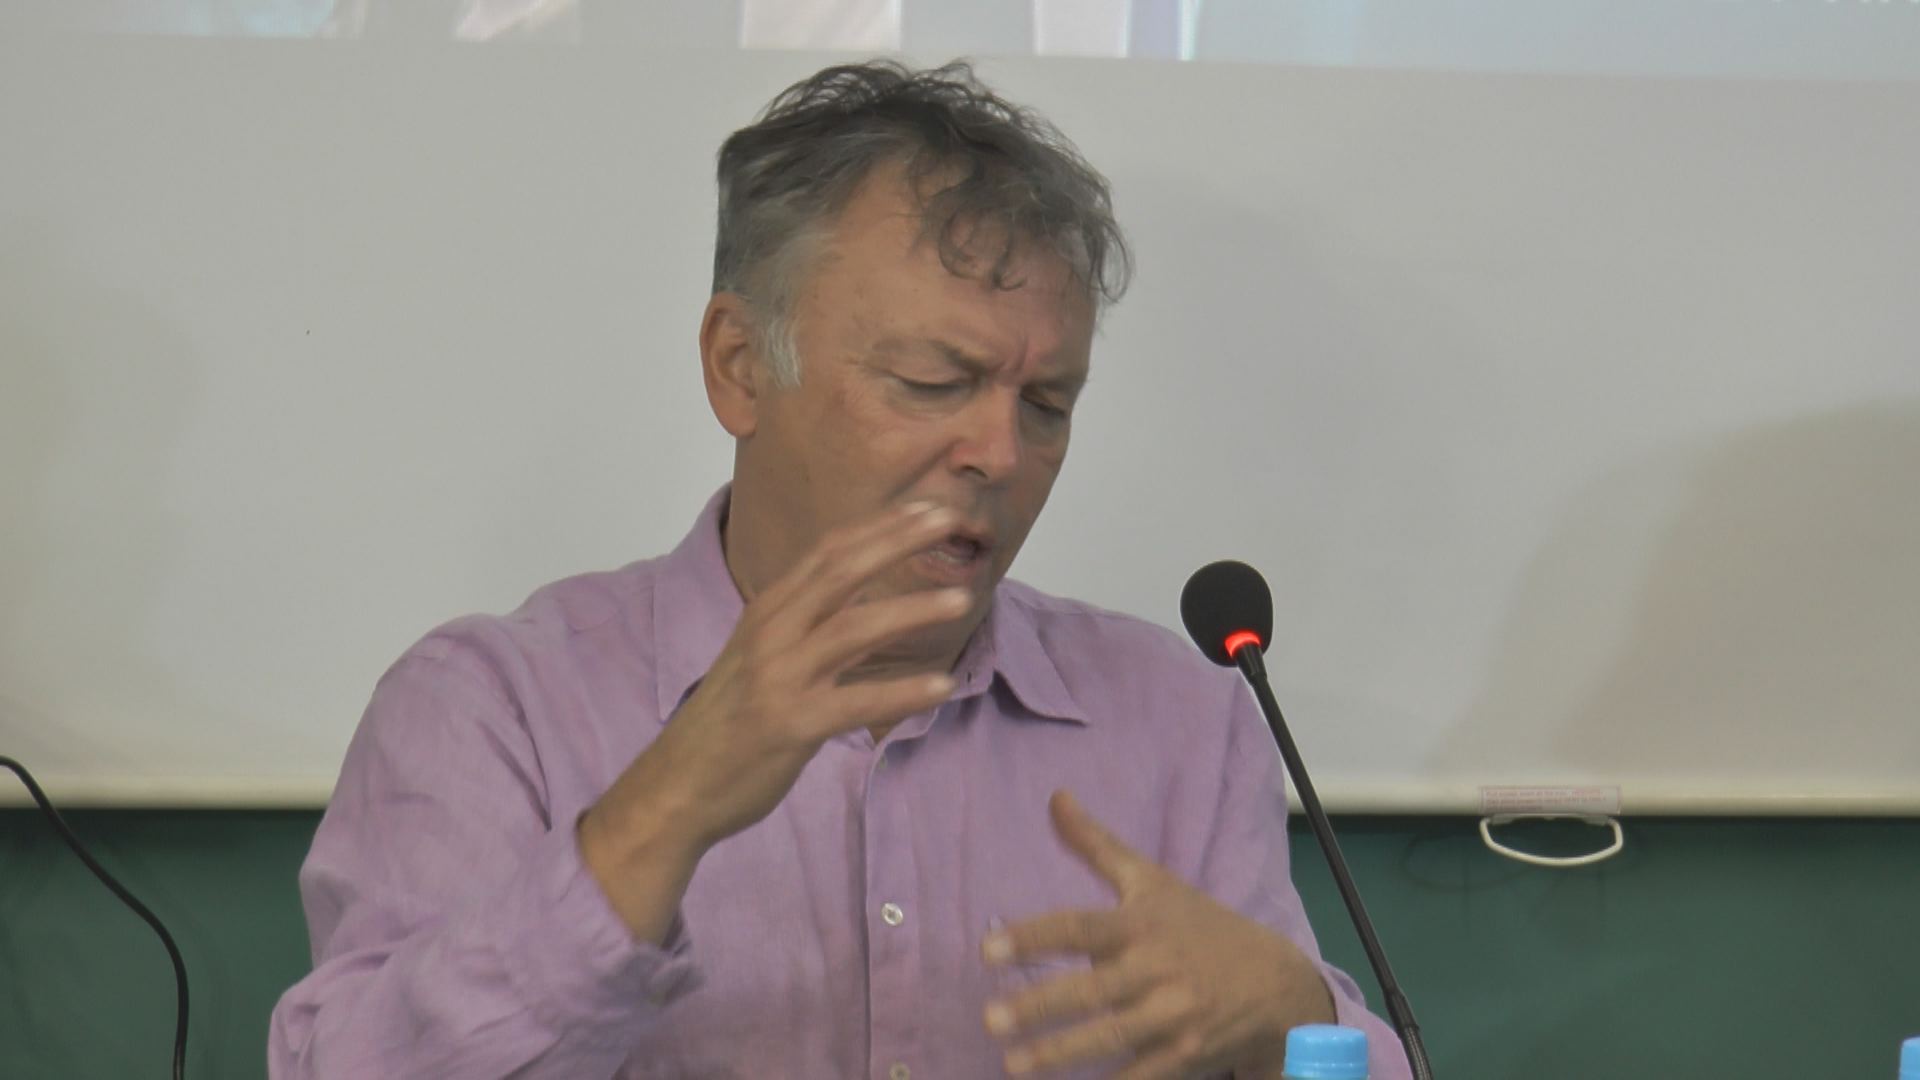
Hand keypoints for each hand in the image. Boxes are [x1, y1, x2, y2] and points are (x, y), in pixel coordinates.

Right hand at [580, 502, 972, 938]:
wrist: (676, 784)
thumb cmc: (728, 719)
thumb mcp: (763, 656)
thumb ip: (809, 626)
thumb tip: (866, 604)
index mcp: (768, 610)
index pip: (829, 552)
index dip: (880, 525)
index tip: (927, 507)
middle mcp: (771, 632)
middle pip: (842, 570)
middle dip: (897, 540)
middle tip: (950, 519)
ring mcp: (778, 676)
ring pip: (853, 628)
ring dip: (911, 611)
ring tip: (962, 600)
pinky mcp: (789, 723)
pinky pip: (856, 702)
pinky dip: (901, 692)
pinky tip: (941, 687)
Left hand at [981, 791, 1334, 1078]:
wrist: (1275, 981)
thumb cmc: (1198, 925)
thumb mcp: (1152, 880)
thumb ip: (1096, 844)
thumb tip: (1054, 797)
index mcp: (1141, 924)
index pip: (1080, 927)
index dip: (1034, 937)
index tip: (987, 949)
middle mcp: (1156, 969)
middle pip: (1093, 990)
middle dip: (1041, 1006)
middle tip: (990, 1018)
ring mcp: (1174, 1016)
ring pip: (1113, 1036)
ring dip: (1061, 1053)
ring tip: (1012, 1064)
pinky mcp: (1186, 1055)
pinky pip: (1143, 1075)